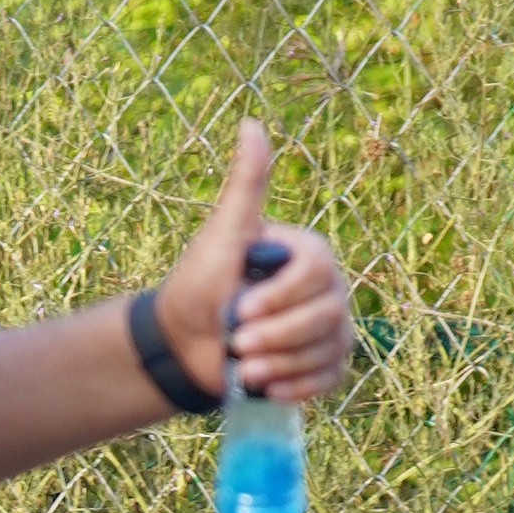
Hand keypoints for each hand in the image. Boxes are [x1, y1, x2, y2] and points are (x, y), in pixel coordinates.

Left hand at [154, 118, 353, 403]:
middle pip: (325, 317)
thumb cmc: (200, 284)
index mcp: (309, 255)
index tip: (237, 313)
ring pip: (327, 349)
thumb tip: (251, 124)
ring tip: (244, 369)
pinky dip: (300, 386)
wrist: (184, 341)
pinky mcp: (322, 364)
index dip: (278, 299)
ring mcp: (329, 328)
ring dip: (282, 364)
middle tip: (234, 344)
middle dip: (275, 336)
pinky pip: (329, 378)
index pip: (316, 276)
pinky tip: (270, 389)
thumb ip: (245, 186)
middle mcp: (328, 290)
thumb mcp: (222, 234)